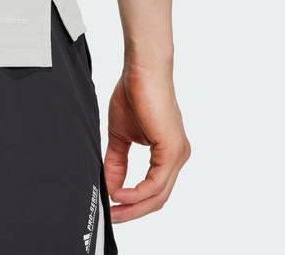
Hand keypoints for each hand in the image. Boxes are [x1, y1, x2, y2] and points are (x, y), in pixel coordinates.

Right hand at [103, 52, 190, 222]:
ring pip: (158, 195)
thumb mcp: (120, 136)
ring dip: (134, 206)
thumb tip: (109, 183)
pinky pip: (156, 182)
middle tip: (111, 216)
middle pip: (158, 198)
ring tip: (112, 207)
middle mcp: (177, 156)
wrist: (141, 70)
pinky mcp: (172, 148)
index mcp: (166, 153)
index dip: (132, 202)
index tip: (110, 206)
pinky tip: (119, 192)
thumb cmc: (134, 93)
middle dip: (133, 211)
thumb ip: (116, 162)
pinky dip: (137, 192)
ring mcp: (177, 154)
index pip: (153, 189)